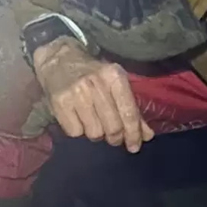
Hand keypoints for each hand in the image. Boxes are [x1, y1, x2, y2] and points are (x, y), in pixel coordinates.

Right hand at [33, 39, 154, 152]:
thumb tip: (147, 136)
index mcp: (115, 76)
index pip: (129, 113)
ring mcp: (76, 93)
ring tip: (93, 122)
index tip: (134, 147)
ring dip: (96, 133)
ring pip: (94, 133)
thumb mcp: (116, 84)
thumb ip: (132, 110)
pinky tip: (78, 119)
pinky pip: (75, 132)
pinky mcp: (60, 102)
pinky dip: (78, 130)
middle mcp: (96, 84)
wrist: (59, 59)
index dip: (133, 134)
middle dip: (115, 138)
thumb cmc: (94, 74)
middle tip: (113, 138)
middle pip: (113, 127)